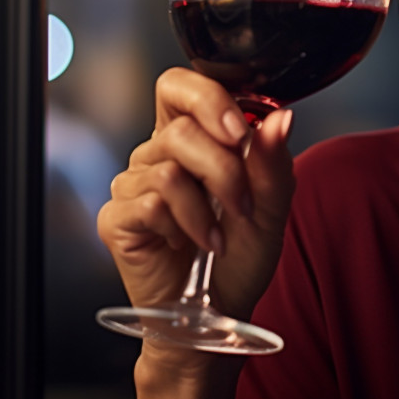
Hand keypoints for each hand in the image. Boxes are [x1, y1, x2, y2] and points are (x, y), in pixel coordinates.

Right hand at [97, 68, 295, 334]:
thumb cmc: (242, 256)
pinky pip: (149, 203)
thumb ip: (273, 159)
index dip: (208, 98)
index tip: (241, 132)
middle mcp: (156, 154)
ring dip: (207, 207)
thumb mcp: (272, 206)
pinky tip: (187, 245)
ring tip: (219, 237)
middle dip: (224, 168)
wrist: (221, 313)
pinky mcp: (117, 218)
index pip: (180, 86)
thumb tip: (281, 116)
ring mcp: (132, 186)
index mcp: (192, 138)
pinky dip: (182, 227)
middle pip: (180, 127)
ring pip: (167, 166)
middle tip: (243, 205)